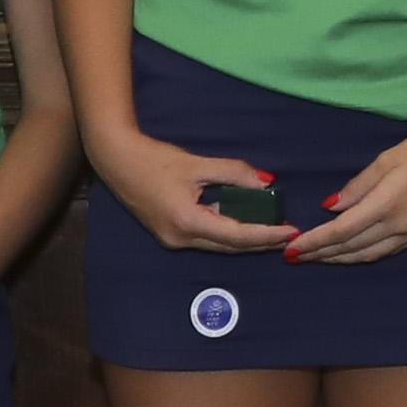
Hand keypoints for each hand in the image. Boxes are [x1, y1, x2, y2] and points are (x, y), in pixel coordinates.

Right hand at [94, 128, 296, 253]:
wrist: (116, 160)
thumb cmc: (154, 159)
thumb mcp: (197, 163)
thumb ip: (233, 173)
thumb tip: (266, 183)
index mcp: (187, 221)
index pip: (237, 236)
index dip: (266, 235)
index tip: (290, 231)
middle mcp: (180, 238)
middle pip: (230, 247)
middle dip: (261, 242)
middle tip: (288, 234)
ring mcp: (173, 240)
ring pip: (218, 245)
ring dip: (245, 240)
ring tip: (272, 231)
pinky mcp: (170, 234)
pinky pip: (206, 238)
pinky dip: (227, 232)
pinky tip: (243, 223)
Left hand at [289, 123, 406, 267]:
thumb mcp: (385, 160)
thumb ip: (357, 187)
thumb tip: (332, 207)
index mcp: (385, 204)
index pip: (341, 231)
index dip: (315, 242)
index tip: (293, 248)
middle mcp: (398, 226)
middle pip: (351, 247)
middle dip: (321, 254)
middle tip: (296, 257)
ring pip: (368, 255)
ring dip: (340, 258)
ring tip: (318, 258)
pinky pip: (386, 251)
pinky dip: (363, 254)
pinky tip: (351, 253)